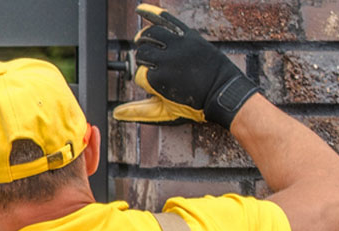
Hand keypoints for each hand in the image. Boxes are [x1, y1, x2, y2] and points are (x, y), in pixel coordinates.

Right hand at [113, 3, 258, 128]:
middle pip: (142, 53)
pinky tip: (140, 9)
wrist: (221, 93)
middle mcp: (166, 60)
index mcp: (158, 80)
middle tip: (150, 67)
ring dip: (144, 39)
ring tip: (143, 43)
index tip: (154, 85)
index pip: (139, 74)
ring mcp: (178, 45)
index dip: (145, 81)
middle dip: (143, 61)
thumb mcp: (165, 112)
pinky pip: (167, 19)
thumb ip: (139, 111)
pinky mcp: (188, 35)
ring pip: (150, 34)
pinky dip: (151, 12)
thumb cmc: (194, 106)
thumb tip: (117, 112)